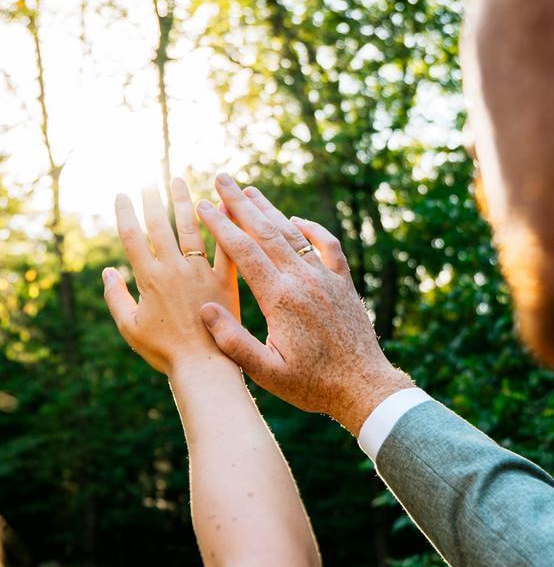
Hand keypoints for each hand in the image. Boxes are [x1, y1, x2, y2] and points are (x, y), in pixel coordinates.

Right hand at [103, 179, 239, 377]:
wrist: (203, 367)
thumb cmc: (163, 352)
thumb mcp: (129, 327)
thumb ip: (116, 297)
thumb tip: (107, 272)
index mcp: (149, 279)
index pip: (133, 237)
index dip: (125, 213)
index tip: (122, 194)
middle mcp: (174, 269)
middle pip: (161, 226)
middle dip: (154, 200)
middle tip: (151, 180)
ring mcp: (201, 273)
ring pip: (191, 228)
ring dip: (184, 202)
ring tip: (179, 182)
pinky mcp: (225, 281)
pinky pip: (225, 247)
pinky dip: (224, 225)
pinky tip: (223, 206)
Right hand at [195, 175, 413, 434]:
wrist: (365, 388)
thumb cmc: (313, 386)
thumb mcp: (267, 373)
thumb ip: (234, 342)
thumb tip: (205, 308)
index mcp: (281, 299)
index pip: (244, 251)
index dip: (221, 226)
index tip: (203, 205)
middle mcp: (304, 280)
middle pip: (267, 231)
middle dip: (240, 203)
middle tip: (221, 178)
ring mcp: (326, 279)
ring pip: (294, 233)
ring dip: (270, 209)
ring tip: (250, 189)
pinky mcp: (344, 284)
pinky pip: (327, 246)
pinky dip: (311, 228)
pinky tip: (296, 219)